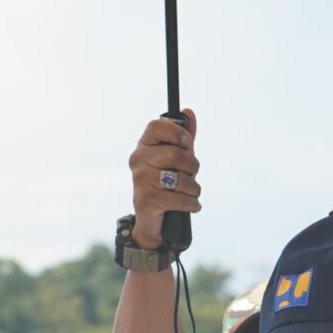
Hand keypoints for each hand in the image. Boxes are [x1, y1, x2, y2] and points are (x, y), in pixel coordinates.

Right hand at [127, 110, 198, 251]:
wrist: (152, 221)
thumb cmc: (166, 185)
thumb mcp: (177, 159)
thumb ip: (183, 137)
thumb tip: (189, 112)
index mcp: (143, 146)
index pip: (156, 126)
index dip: (176, 132)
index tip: (186, 143)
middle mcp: (138, 160)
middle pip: (174, 154)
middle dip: (192, 166)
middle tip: (192, 174)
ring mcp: (140, 180)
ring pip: (180, 178)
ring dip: (194, 188)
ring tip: (192, 192)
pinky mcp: (146, 201)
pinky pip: (179, 199)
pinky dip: (192, 203)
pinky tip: (193, 205)